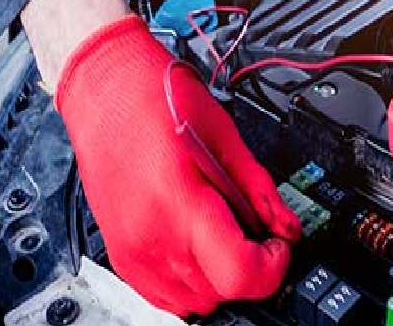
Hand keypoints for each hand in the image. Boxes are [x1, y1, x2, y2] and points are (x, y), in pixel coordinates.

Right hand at [55, 15, 299, 315]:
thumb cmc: (157, 99)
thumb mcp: (223, 135)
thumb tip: (286, 226)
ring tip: (222, 232)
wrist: (106, 91)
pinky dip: (189, 280)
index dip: (272, 266)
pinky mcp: (121, 255)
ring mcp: (131, 250)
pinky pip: (164, 296)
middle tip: (254, 231)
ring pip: (193, 302)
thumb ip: (258, 188)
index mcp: (178, 200)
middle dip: (248, 268)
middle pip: (220, 293)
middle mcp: (150, 235)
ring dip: (218, 278)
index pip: (238, 272)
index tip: (278, 246)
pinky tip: (196, 243)